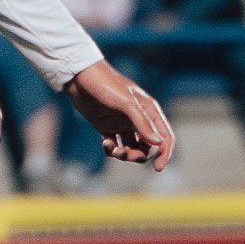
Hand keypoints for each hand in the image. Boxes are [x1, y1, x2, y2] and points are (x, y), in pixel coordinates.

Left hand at [61, 60, 177, 168]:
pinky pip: (115, 146)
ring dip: (125, 155)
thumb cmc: (106, 84)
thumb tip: (158, 143)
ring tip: (114, 150)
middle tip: (126, 155)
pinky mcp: (107, 127)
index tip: (158, 168)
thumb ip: (142, 123)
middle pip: (148, 147)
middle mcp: (138, 118)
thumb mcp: (126, 103)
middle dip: (139, 155)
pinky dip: (111, 150)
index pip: (165, 137)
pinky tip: (105, 144)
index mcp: (149, 110)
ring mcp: (122, 123)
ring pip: (132, 148)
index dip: (165, 153)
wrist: (79, 76)